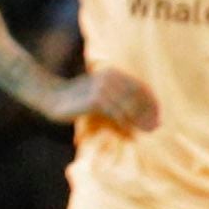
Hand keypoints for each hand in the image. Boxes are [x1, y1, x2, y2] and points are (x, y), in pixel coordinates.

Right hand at [44, 67, 159, 133]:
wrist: (51, 96)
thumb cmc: (75, 98)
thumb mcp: (98, 94)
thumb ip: (116, 99)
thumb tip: (135, 116)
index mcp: (113, 73)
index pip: (140, 87)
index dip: (151, 103)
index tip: (158, 117)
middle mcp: (110, 77)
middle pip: (137, 97)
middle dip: (148, 113)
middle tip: (155, 127)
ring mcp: (102, 88)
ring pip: (128, 107)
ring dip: (139, 121)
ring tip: (145, 132)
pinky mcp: (95, 100)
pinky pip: (116, 115)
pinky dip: (124, 126)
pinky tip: (130, 135)